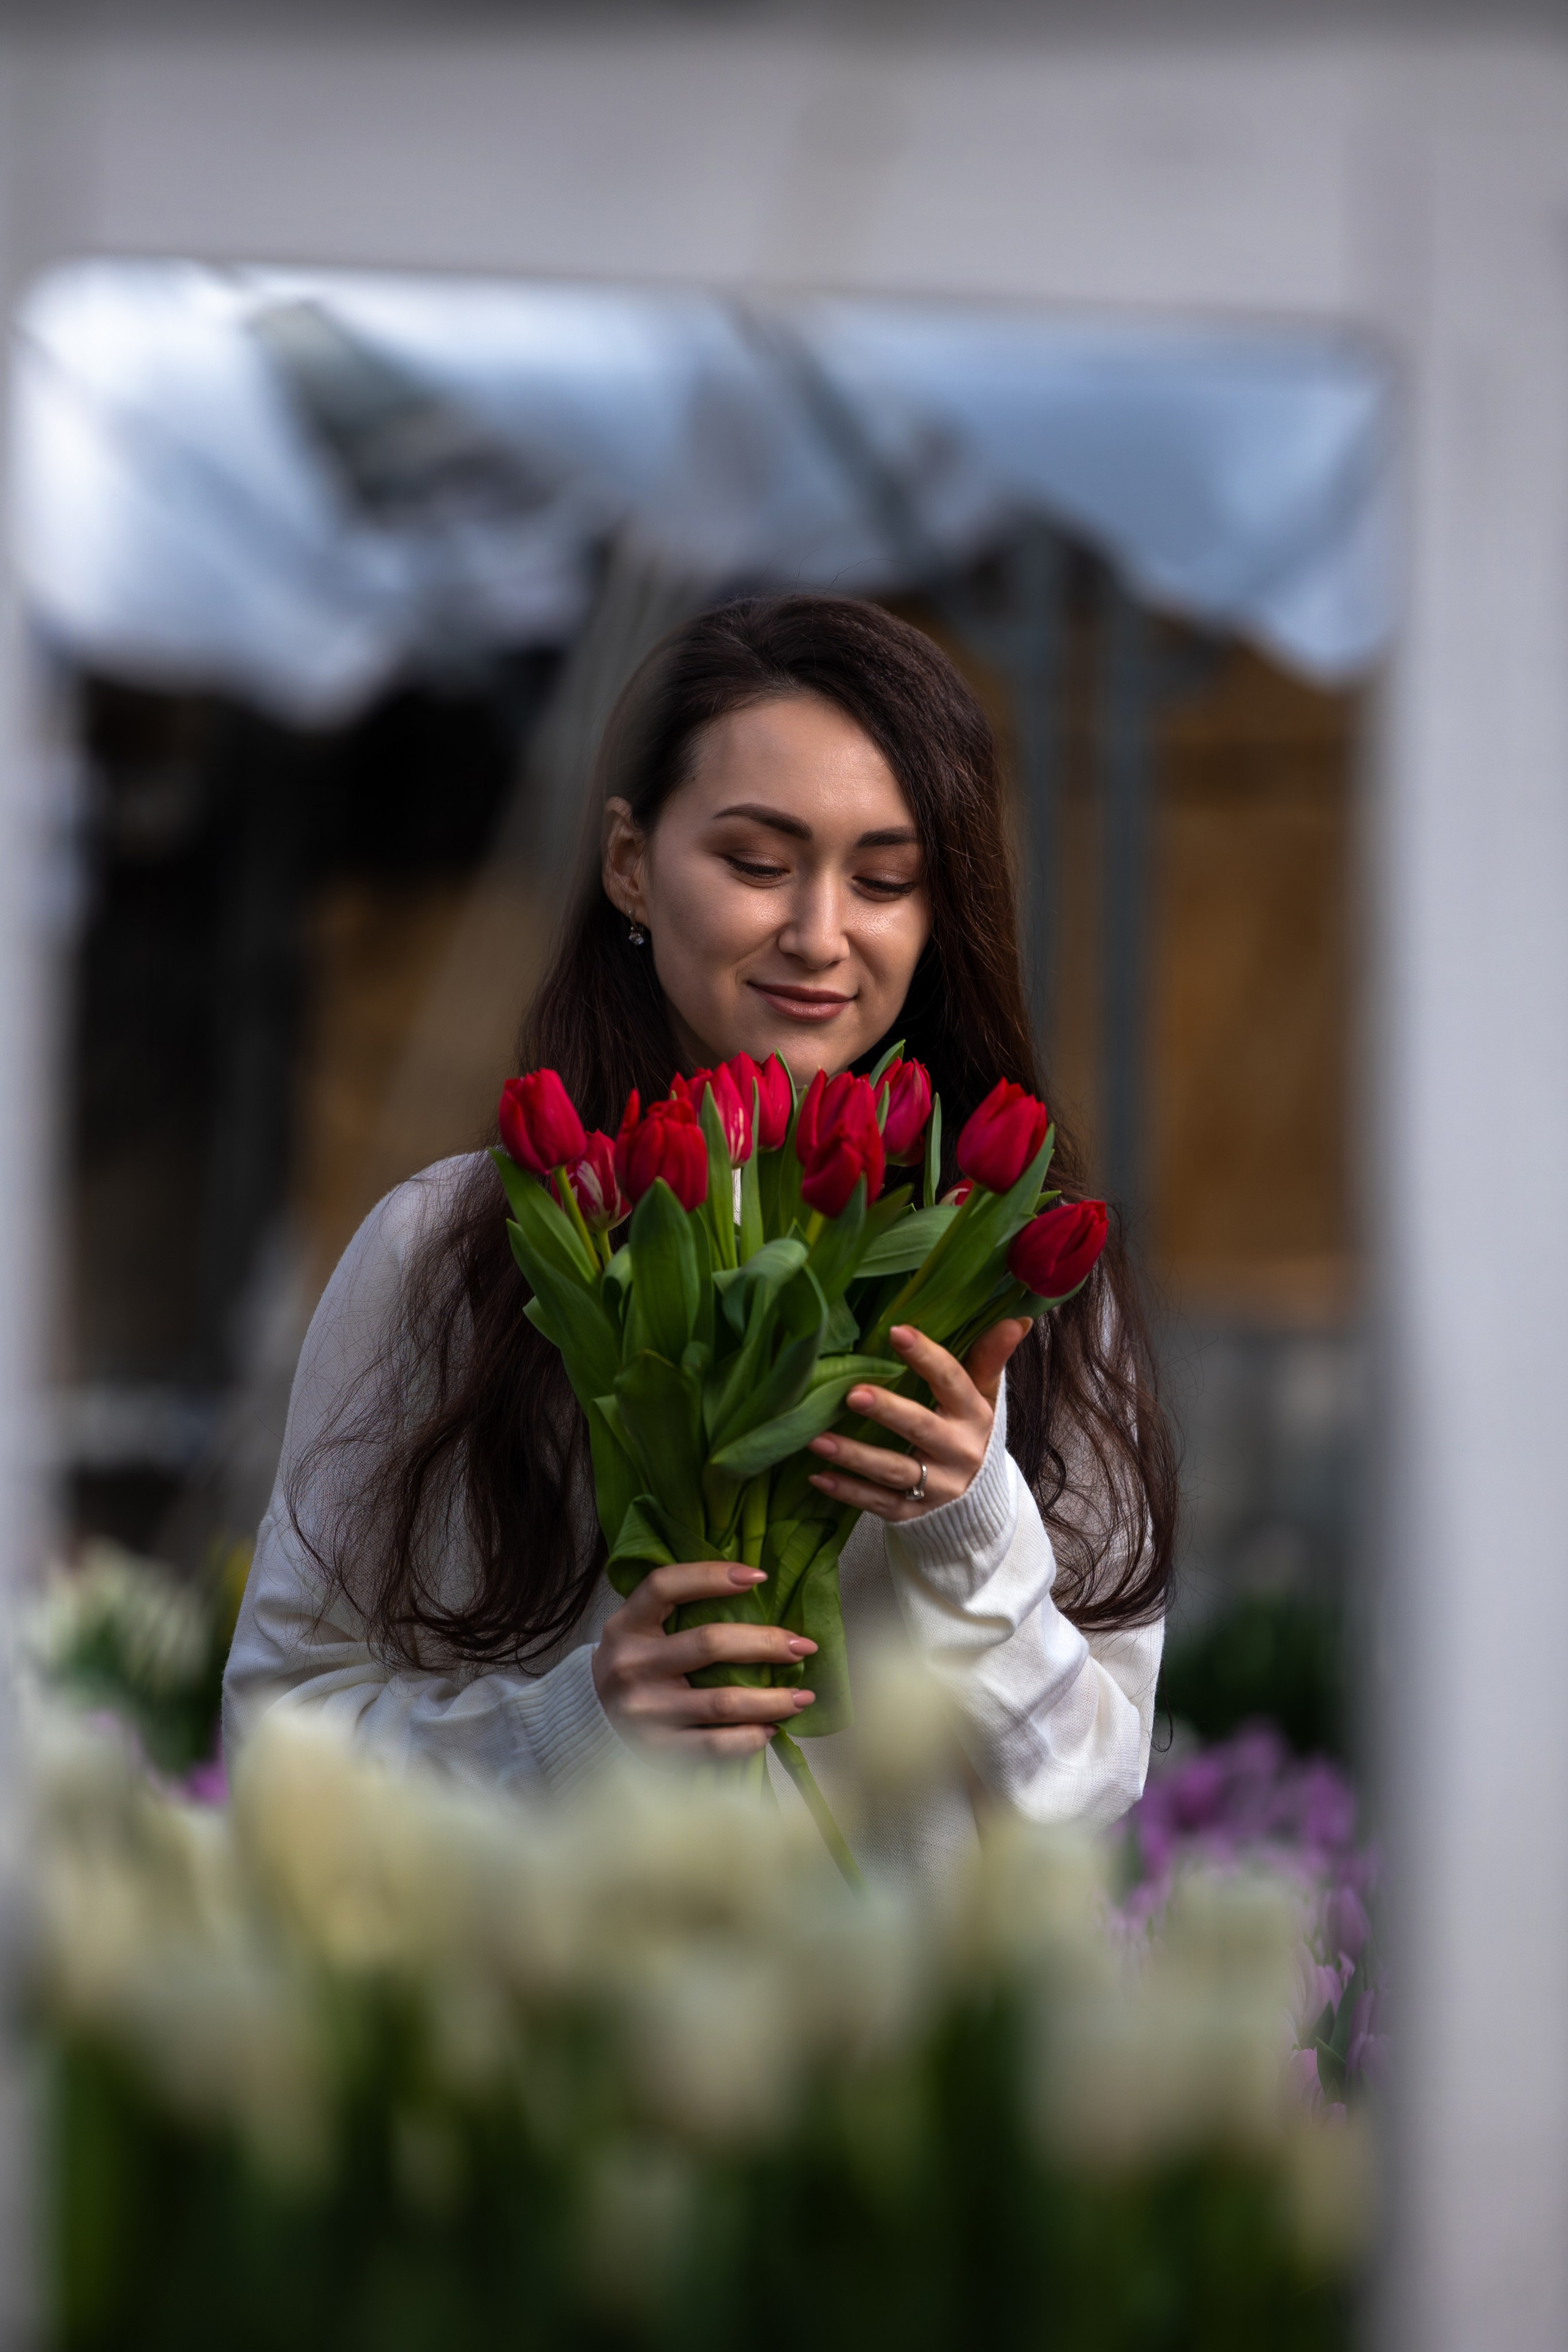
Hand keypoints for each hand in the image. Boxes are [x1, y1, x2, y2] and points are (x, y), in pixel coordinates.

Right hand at [592, 1560, 819, 1758]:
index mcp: (626, 1625)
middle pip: (709, 1643)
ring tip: (804, 1696)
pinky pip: (713, 1745)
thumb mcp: (640, 1630)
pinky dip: (750, 1738)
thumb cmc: (635, 1665)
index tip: (760, 1577)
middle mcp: (631, 1665)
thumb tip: (757, 1594)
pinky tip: (772, 1729)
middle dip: (767, 1643)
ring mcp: (642, 1710)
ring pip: (721, 1701)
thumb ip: (678, 1612)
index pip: (665, 1586)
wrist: (588, 1721)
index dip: (713, 1575)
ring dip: (772, 1699)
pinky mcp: (653, 1749)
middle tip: (804, 1646)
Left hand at [805, 1318, 1031, 1522]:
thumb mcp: (984, 1399)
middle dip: (887, 1411)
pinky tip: (817, 1476)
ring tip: (817, 1439)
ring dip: (854, 1455)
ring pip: (893, 1470)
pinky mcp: (911, 1514)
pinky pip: (876, 1503)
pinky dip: (847, 1492)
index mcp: (974, 1417)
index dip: (926, 1357)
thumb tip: (1017, 1319)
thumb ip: (990, 1359)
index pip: (952, 1381)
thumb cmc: (969, 1435)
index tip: (896, 1331)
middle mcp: (957, 1452)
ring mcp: (935, 1488)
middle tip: (852, 1394)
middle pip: (920, 1428)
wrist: (978, 1507)